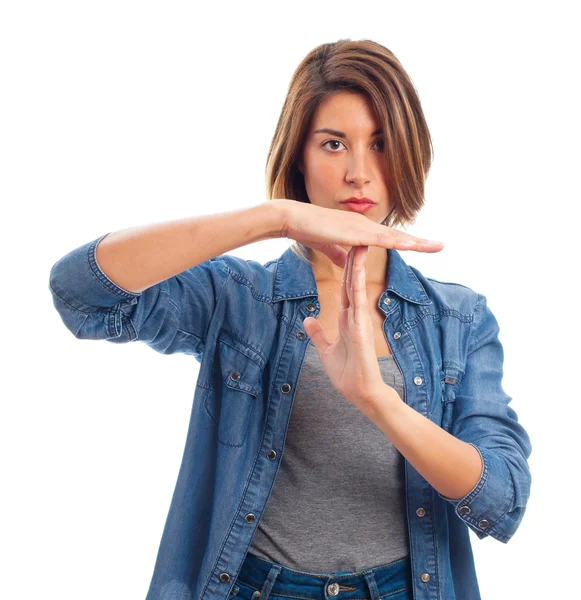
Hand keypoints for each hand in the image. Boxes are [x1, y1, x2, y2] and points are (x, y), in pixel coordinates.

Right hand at [278, 199, 443, 267]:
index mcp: (359, 228)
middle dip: (419, 242)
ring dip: (418, 242)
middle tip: (440, 246)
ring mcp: (362, 227)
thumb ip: (338, 254)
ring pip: (396, 236)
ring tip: (438, 246)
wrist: (294, 218)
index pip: (387, 237)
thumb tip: (346, 263)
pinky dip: (400, 242)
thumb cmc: (308, 229)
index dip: (404, 242)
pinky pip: (383, 239)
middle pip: (397, 236)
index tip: (420, 246)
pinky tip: (414, 245)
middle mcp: (365, 225)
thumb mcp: (327, 246)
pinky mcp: (356, 232)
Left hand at [302, 244, 390, 415]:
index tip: (344, 249)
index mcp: (348, 319)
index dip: (345, 268)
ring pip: (357, 288)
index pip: (346, 288)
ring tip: (360, 244)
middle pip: (352, 282)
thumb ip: (319, 333)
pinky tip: (357, 272)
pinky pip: (359, 304)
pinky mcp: (361, 329)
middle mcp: (355, 316)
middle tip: (355, 235)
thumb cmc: (348, 374)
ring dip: (357, 267)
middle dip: (352, 259)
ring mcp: (360, 321)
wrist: (361, 393)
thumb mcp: (326, 350)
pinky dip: (358, 287)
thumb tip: (308, 319)